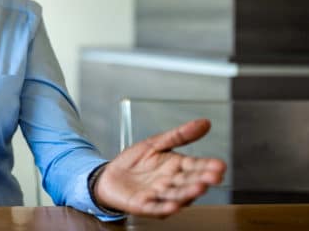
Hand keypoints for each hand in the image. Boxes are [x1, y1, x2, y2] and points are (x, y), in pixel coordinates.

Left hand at [94, 118, 226, 216]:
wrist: (109, 175)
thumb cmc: (135, 161)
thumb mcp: (156, 143)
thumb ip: (180, 135)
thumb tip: (205, 123)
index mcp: (176, 167)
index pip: (195, 166)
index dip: (207, 166)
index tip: (220, 165)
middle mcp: (171, 183)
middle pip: (188, 181)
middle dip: (201, 179)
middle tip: (214, 177)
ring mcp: (159, 195)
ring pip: (175, 195)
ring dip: (187, 193)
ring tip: (199, 188)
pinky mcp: (144, 205)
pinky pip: (156, 207)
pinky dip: (164, 208)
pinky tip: (173, 206)